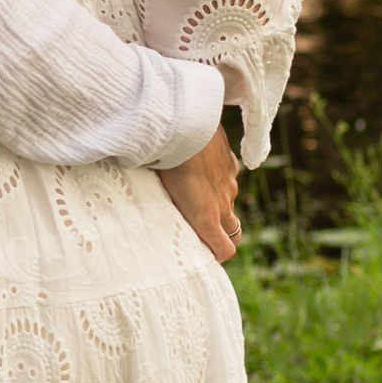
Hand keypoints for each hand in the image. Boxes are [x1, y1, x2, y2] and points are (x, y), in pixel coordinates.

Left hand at [156, 124, 239, 263]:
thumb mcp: (160, 193)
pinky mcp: (230, 163)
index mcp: (206, 217)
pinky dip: (219, 179)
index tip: (202, 252)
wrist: (185, 128)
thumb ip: (164, 210)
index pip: (226, 249)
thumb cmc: (165, 164)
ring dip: (218, 204)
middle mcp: (223, 203)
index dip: (217, 254)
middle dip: (222, 233)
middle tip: (201, 229)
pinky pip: (228, 178)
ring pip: (230, 202)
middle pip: (234, 231)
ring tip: (195, 194)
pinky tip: (201, 168)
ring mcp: (229, 183)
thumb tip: (147, 219)